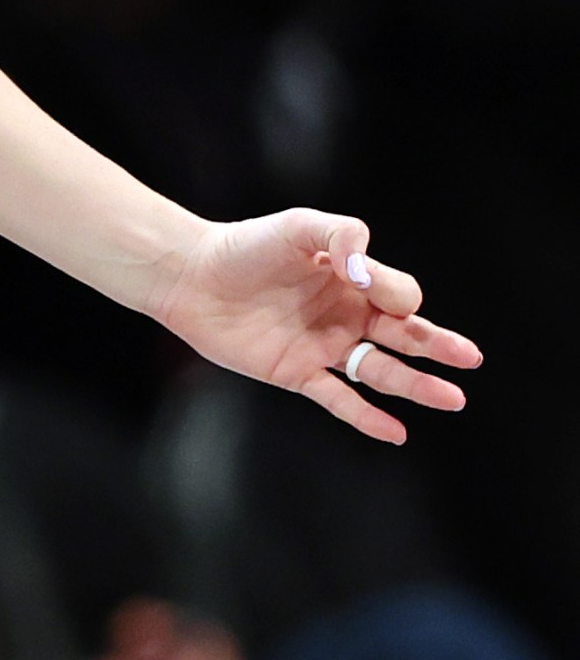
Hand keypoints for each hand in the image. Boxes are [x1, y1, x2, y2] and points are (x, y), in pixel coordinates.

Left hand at [156, 211, 479, 443]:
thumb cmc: (245, 245)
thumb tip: (369, 274)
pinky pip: (338, 399)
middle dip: (438, 347)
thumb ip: (343, 238)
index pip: (399, 295)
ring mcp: (322, 346)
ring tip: (453, 399)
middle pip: (405, 336)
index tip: (362, 278)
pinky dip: (367, 417)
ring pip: (380, 371)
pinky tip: (397, 432)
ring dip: (416, 386)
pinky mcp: (296, 372)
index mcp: (353, 280)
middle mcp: (344, 315)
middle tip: (470, 359)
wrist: (190, 275)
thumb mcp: (301, 227)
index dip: (395, 292)